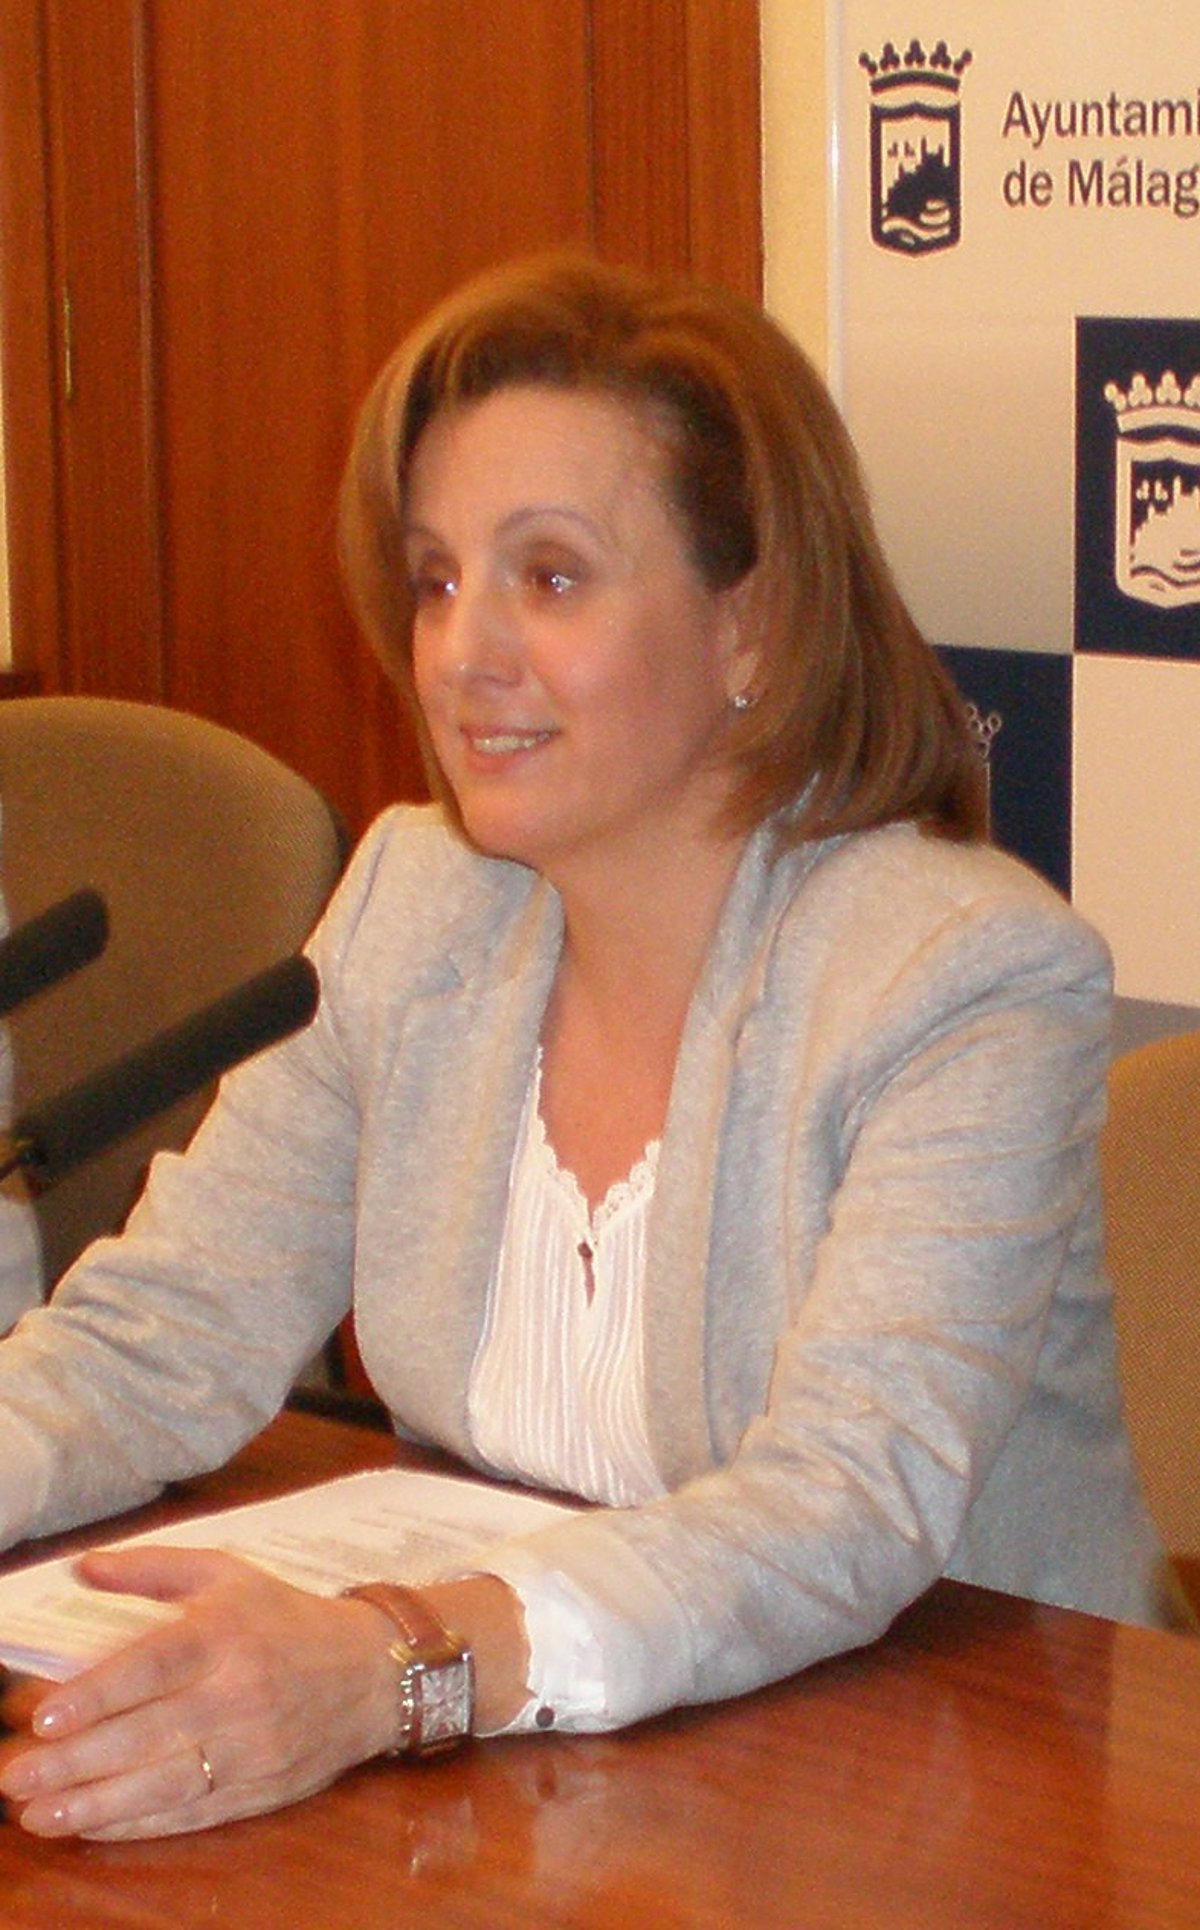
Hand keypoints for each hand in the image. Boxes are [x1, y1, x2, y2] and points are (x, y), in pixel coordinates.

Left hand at [0, 1545, 399, 1839]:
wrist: (372, 1672)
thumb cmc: (286, 1617)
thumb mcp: (226, 1574)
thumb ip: (152, 1568)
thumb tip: (83, 1566)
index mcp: (225, 1634)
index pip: (153, 1666)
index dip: (97, 1694)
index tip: (45, 1716)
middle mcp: (238, 1693)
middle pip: (147, 1734)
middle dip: (74, 1762)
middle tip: (13, 1779)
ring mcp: (251, 1749)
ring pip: (164, 1784)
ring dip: (95, 1806)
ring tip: (39, 1816)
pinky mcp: (261, 1790)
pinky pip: (192, 1814)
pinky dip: (139, 1826)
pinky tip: (95, 1828)